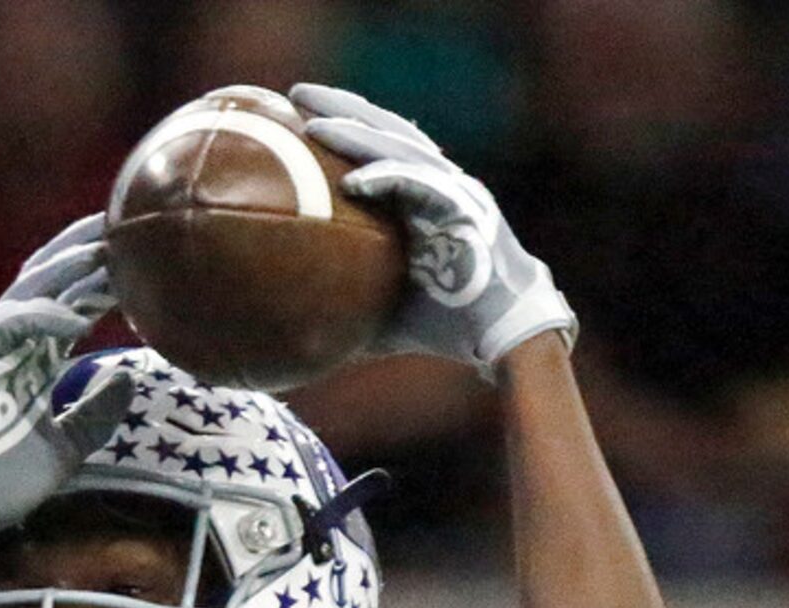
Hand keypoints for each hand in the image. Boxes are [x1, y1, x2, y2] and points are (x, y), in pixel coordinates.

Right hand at [0, 215, 136, 547]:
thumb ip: (97, 411)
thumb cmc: (4, 480)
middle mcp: (12, 342)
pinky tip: (73, 314)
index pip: (71, 300)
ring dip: (68, 267)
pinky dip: (40, 316)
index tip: (141, 255)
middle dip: (88, 251)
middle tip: (128, 225)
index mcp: (32, 355)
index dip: (103, 277)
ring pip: (30, 289)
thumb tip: (128, 376)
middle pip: (52, 280)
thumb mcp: (68, 444)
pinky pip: (8, 324)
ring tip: (105, 248)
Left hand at [290, 83, 575, 375]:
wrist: (501, 333)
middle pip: (387, 131)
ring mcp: (454, 192)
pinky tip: (352, 181)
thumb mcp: (379, 306)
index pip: (380, 145)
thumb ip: (343, 296)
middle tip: (295, 94)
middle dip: (343, 108)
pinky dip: (388, 179)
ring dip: (357, 133)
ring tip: (313, 125)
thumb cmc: (443, 322)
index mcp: (422, 196)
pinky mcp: (466, 212)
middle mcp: (439, 184)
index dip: (345, 123)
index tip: (298, 112)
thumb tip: (287, 324)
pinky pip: (422, 187)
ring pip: (401, 149)